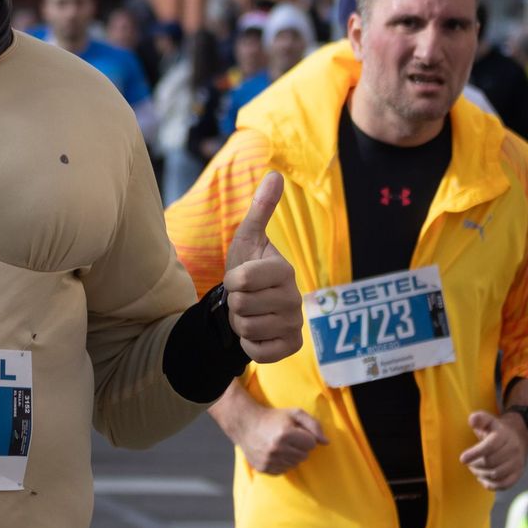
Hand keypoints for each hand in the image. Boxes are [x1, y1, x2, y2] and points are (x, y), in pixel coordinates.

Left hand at [223, 171, 303, 362]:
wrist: (246, 307)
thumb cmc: (246, 270)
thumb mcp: (248, 239)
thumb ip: (260, 210)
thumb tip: (274, 174)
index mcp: (284, 271)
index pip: (241, 280)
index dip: (231, 280)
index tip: (239, 278)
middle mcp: (295, 298)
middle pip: (241, 304)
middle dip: (234, 303)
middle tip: (244, 298)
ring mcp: (295, 324)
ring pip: (247, 328)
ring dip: (240, 323)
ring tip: (249, 313)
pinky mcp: (291, 347)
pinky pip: (258, 352)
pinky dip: (248, 345)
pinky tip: (256, 333)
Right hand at [237, 405, 329, 473]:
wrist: (245, 424)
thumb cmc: (273, 418)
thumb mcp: (295, 413)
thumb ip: (314, 425)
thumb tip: (326, 443)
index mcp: (285, 434)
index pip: (312, 444)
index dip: (306, 436)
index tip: (296, 431)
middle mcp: (276, 449)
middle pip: (305, 456)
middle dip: (300, 447)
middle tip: (287, 438)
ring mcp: (269, 460)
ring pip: (295, 464)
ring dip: (291, 455)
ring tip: (280, 445)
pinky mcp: (263, 468)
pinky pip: (284, 471)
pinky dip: (282, 463)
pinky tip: (274, 453)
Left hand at [461, 411, 527, 491]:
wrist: (519, 436)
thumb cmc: (496, 430)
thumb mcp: (488, 420)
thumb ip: (479, 419)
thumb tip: (472, 420)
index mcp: (504, 436)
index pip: (489, 447)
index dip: (474, 454)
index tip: (462, 459)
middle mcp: (513, 449)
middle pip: (491, 463)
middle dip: (475, 465)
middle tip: (469, 463)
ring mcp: (517, 463)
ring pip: (496, 475)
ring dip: (480, 474)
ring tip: (474, 469)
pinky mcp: (518, 473)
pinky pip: (504, 484)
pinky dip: (491, 485)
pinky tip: (482, 478)